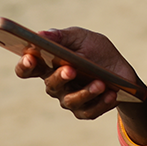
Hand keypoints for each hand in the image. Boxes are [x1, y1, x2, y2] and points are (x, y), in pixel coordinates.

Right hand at [15, 26, 137, 119]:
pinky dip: (101, 102)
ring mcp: (69, 99)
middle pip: (51, 84)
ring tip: (100, 83)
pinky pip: (90, 111)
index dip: (25, 65)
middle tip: (71, 69)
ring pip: (71, 100)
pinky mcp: (85, 111)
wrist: (121, 70)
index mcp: (50, 65)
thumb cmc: (96, 51)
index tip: (30, 57)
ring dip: (86, 92)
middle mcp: (56, 84)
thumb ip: (62, 36)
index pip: (28, 68)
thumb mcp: (82, 38)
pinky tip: (111, 94)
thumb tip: (41, 34)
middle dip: (60, 77)